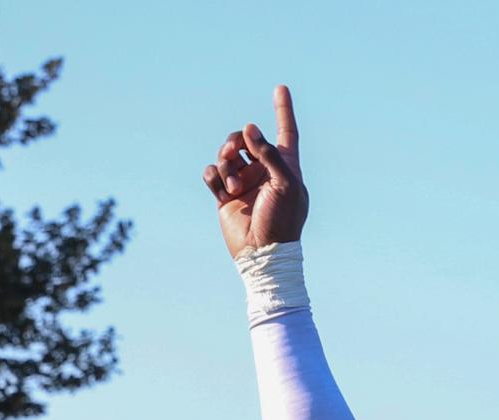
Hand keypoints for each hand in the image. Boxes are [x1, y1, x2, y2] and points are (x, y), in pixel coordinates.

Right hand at [204, 85, 307, 258]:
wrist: (263, 253)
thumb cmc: (282, 221)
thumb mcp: (285, 184)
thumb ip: (269, 154)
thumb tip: (250, 129)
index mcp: (285, 165)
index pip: (286, 132)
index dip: (283, 110)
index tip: (281, 88)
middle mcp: (263, 170)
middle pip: (244, 139)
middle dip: (235, 141)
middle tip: (233, 152)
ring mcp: (243, 182)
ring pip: (226, 155)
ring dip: (225, 163)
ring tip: (232, 185)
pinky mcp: (225, 195)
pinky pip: (212, 173)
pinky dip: (213, 175)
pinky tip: (221, 188)